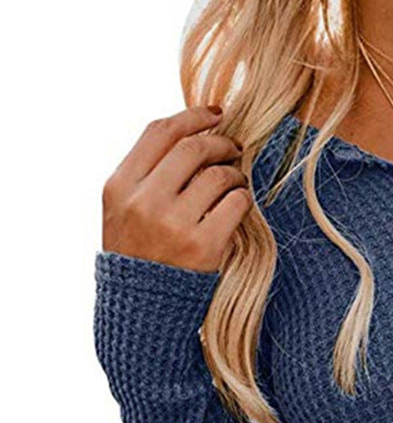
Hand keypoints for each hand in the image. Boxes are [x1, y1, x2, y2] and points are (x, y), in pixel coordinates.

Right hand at [101, 104, 250, 272]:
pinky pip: (235, 205)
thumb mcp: (123, 210)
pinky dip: (243, 198)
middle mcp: (145, 202)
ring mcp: (175, 224)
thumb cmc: (139, 253)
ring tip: (236, 181)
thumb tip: (190, 133)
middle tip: (234, 148)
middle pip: (193, 148)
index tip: (215, 114)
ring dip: (235, 173)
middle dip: (220, 142)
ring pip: (218, 175)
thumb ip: (146, 173)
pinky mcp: (204, 246)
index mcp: (120, 186)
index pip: (160, 132)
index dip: (192, 116)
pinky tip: (241, 203)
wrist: (144, 308)